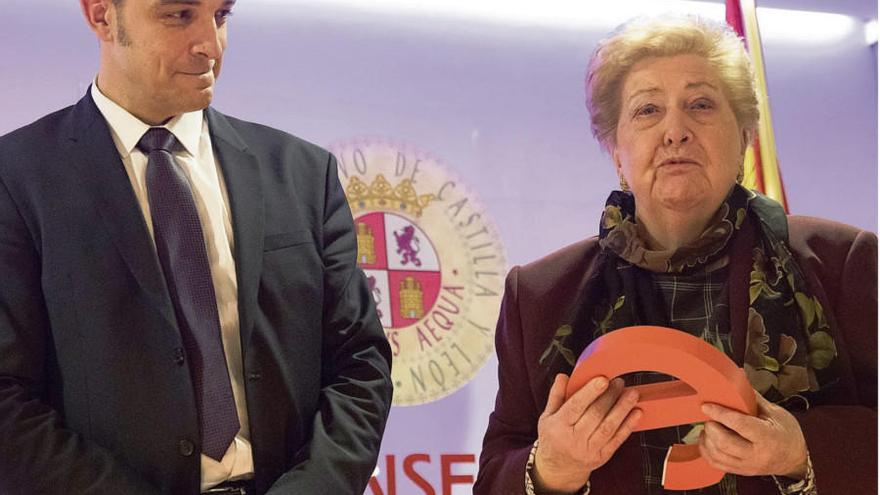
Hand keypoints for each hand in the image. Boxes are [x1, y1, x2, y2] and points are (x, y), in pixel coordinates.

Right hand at [533, 374, 641, 492]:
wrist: (558, 469)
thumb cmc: (553, 437)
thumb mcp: (547, 417)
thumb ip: (556, 395)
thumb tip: (564, 376)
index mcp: (558, 426)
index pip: (575, 406)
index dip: (590, 392)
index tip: (603, 379)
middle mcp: (573, 439)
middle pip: (595, 415)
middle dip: (609, 397)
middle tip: (619, 382)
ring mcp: (589, 450)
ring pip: (608, 427)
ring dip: (622, 409)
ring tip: (632, 394)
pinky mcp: (601, 457)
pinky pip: (617, 440)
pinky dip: (628, 426)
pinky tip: (637, 413)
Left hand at [699, 391, 807, 477]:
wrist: (796, 457)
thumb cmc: (787, 433)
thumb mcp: (775, 412)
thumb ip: (752, 397)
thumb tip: (738, 377)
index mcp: (768, 437)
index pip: (740, 425)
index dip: (720, 413)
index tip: (707, 406)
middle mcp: (757, 455)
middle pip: (724, 443)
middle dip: (711, 427)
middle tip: (710, 417)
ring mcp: (748, 466)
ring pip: (717, 455)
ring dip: (706, 439)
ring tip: (710, 427)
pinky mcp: (740, 471)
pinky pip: (716, 464)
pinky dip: (706, 451)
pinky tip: (708, 440)